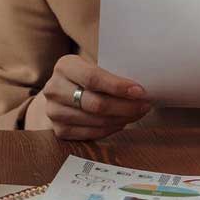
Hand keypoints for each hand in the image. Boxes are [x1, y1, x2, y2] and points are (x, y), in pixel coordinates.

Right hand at [30, 54, 151, 139]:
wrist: (64, 91)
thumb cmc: (88, 76)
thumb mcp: (95, 65)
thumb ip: (113, 72)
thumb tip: (141, 89)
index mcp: (64, 66)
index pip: (93, 78)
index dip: (118, 87)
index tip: (140, 91)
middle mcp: (54, 89)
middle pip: (95, 103)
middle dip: (125, 107)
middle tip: (145, 105)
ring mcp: (54, 111)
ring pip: (95, 120)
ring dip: (122, 119)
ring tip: (137, 113)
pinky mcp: (59, 130)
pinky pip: (90, 134)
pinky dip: (111, 129)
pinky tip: (122, 122)